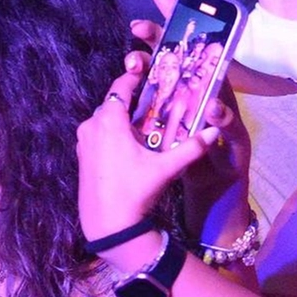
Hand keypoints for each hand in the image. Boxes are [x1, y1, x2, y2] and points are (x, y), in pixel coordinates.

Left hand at [76, 52, 216, 238]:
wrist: (108, 225)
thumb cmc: (135, 191)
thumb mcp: (166, 168)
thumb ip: (191, 147)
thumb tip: (215, 130)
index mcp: (109, 121)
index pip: (121, 87)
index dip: (135, 77)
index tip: (147, 71)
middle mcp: (92, 126)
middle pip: (113, 103)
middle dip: (132, 101)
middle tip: (153, 103)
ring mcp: (83, 141)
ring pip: (104, 119)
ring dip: (121, 119)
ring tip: (144, 126)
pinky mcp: (82, 156)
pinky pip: (98, 134)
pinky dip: (112, 133)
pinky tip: (130, 147)